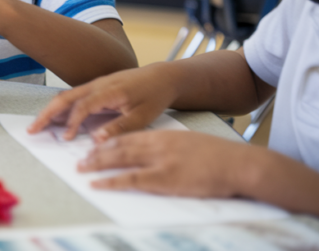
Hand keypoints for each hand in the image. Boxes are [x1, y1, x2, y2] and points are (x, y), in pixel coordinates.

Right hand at [27, 64, 177, 140]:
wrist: (162, 77)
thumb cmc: (154, 95)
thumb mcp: (143, 116)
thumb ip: (120, 128)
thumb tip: (97, 140)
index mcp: (109, 91)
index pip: (83, 106)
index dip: (72, 122)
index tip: (65, 138)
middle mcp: (97, 85)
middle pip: (65, 97)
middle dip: (47, 113)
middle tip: (32, 129)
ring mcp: (96, 85)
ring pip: (67, 96)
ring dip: (51, 110)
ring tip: (38, 125)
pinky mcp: (97, 87)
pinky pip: (74, 96)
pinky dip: (62, 107)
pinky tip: (56, 118)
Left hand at [78, 131, 256, 198]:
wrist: (238, 163)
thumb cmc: (219, 158)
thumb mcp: (190, 145)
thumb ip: (171, 148)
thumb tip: (158, 156)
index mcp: (163, 135)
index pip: (129, 135)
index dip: (109, 141)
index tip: (94, 144)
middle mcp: (157, 144)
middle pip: (119, 145)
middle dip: (97, 152)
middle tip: (80, 157)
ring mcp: (159, 160)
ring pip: (119, 159)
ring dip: (97, 164)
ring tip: (81, 168)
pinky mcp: (164, 178)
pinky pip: (130, 179)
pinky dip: (110, 181)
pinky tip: (96, 184)